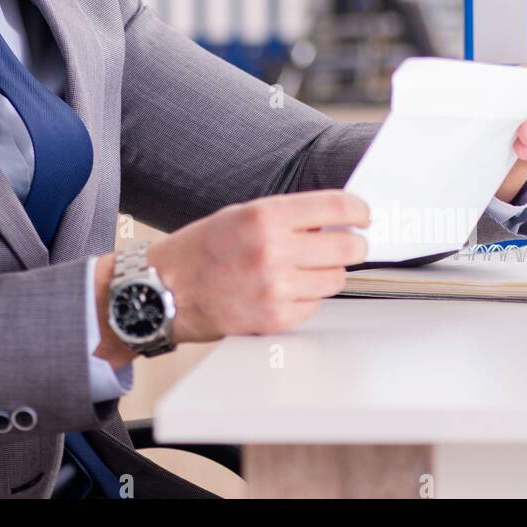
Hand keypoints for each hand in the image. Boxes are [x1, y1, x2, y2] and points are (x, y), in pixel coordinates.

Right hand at [94, 190, 369, 364]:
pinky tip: (283, 290)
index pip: (335, 208)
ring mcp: (276, 288)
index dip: (358, 211)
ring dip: (327, 273)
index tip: (364, 215)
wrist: (162, 291)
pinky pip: (314, 306)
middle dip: (352, 245)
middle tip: (347, 244)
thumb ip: (286, 217)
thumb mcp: (240, 215)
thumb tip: (333, 222)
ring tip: (303, 268)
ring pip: (335, 280)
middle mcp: (273, 250)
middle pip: (346, 248)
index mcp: (264, 216)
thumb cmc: (198, 250)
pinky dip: (306, 298)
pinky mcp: (275, 319)